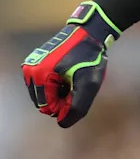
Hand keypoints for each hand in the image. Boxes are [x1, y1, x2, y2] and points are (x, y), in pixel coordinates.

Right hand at [21, 2, 120, 127]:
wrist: (89, 34)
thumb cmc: (90, 58)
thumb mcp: (89, 84)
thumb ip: (77, 107)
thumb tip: (63, 124)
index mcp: (39, 75)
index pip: (48, 108)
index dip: (66, 105)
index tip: (78, 90)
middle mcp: (30, 70)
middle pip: (44, 102)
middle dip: (62, 98)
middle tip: (77, 83)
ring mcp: (30, 66)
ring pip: (44, 94)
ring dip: (60, 92)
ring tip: (73, 78)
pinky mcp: (35, 63)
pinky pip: (44, 85)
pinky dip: (56, 84)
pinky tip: (68, 74)